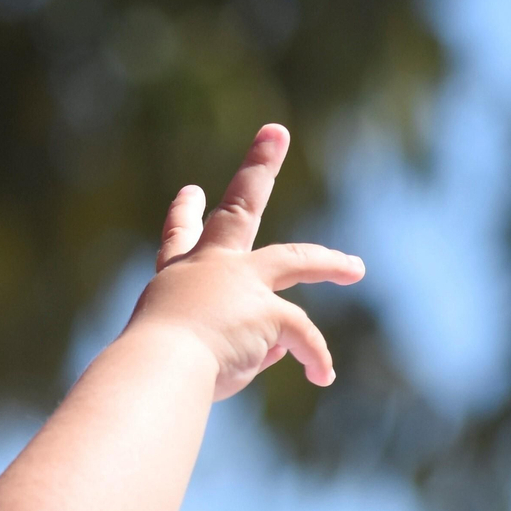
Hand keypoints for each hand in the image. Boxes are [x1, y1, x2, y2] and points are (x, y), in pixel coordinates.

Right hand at [128, 124, 364, 400]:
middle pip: (239, 209)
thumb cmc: (155, 369)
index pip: (178, 240)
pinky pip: (304, 338)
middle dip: (258, 168)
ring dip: (329, 262)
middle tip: (275, 134)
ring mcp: (243, 285)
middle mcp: (210, 270)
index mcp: (177, 279)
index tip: (190, 192)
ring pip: (297, 259)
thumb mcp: (191, 352)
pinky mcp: (270, 312)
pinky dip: (315, 359)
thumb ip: (236, 343)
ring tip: (354, 268)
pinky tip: (321, 377)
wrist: (157, 368)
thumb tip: (275, 348)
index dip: (184, 215)